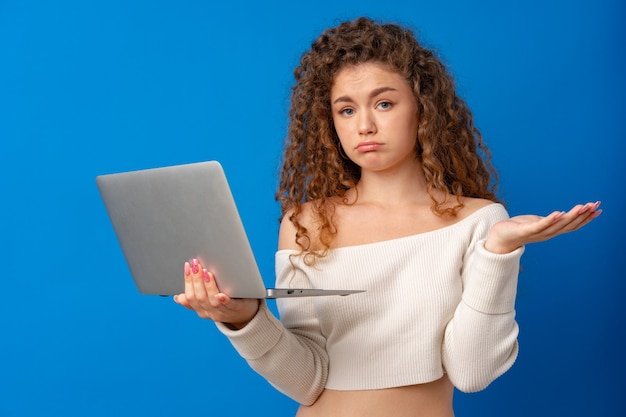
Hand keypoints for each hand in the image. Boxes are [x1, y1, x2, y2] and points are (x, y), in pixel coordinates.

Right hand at [173, 258, 259, 328]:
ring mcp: (223, 312)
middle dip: (196, 280)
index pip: (190, 297)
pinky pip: (230, 306)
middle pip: (199, 297)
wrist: (246, 315)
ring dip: (207, 286)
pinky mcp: (237, 309)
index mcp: (201, 310)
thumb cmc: (225, 304)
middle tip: (196, 264)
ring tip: (206, 272)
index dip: (187, 281)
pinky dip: (224, 300)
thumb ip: (195, 299)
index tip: (187, 266)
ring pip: (211, 301)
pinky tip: (221, 294)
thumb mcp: (208, 303)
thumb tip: (178, 297)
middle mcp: (210, 312)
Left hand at [485, 201, 601, 253]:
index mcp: (551, 231)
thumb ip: (550, 221)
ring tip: (582, 206)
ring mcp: (536, 233)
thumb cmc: (518, 228)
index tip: (598, 209)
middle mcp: (546, 234)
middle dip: (582, 215)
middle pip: (568, 225)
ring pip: (557, 225)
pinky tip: (558, 213)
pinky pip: (539, 226)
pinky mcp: (525, 231)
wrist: (499, 237)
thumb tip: (562, 215)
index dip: (586, 218)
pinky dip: (549, 220)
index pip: (572, 225)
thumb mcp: (537, 223)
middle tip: (595, 205)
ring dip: (570, 216)